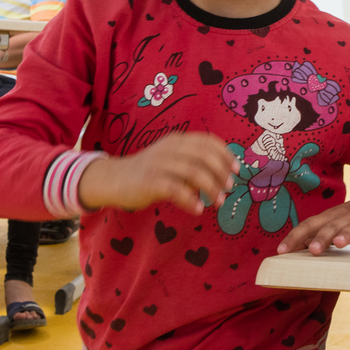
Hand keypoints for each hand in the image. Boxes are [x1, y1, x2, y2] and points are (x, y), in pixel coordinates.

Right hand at [76, 132, 237, 214]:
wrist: (114, 179)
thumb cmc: (149, 171)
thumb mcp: (172, 161)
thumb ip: (193, 165)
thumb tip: (221, 177)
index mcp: (178, 140)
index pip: (208, 141)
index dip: (225, 154)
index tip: (236, 169)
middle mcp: (170, 148)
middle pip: (205, 156)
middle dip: (221, 173)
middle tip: (229, 188)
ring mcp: (160, 163)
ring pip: (194, 172)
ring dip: (211, 189)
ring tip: (219, 202)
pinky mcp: (150, 181)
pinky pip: (176, 190)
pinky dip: (190, 200)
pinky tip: (197, 209)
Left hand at [277, 192, 349, 256]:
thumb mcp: (332, 223)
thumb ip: (313, 235)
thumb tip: (287, 250)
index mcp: (330, 217)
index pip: (309, 225)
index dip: (295, 237)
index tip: (281, 251)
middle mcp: (345, 217)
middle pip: (331, 226)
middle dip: (322, 237)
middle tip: (314, 250)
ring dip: (347, 235)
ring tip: (340, 243)